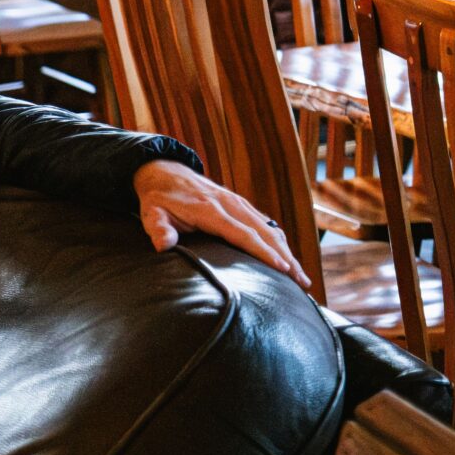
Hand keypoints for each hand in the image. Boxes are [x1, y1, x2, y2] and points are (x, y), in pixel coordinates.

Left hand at [132, 160, 312, 292]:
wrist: (165, 172)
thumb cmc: (158, 199)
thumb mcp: (151, 214)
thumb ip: (157, 229)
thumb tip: (163, 244)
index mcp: (211, 210)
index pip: (243, 234)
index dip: (263, 252)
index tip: (282, 269)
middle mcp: (231, 205)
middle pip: (265, 233)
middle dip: (286, 258)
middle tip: (302, 282)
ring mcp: (238, 204)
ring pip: (270, 229)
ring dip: (288, 252)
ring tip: (302, 277)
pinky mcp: (241, 205)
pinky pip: (266, 224)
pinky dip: (280, 242)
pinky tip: (288, 259)